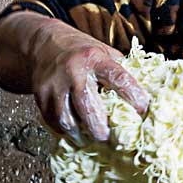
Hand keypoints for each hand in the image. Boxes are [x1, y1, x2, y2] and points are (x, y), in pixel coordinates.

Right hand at [28, 22, 148, 144]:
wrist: (43, 42)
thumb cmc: (80, 51)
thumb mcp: (103, 52)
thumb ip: (119, 71)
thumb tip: (143, 96)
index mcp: (95, 58)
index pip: (117, 78)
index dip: (132, 95)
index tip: (143, 110)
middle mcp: (74, 71)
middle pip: (87, 105)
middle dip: (99, 127)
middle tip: (108, 138)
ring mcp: (54, 84)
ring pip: (66, 118)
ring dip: (80, 134)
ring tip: (89, 140)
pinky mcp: (40, 95)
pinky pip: (52, 120)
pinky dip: (64, 130)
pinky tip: (74, 132)